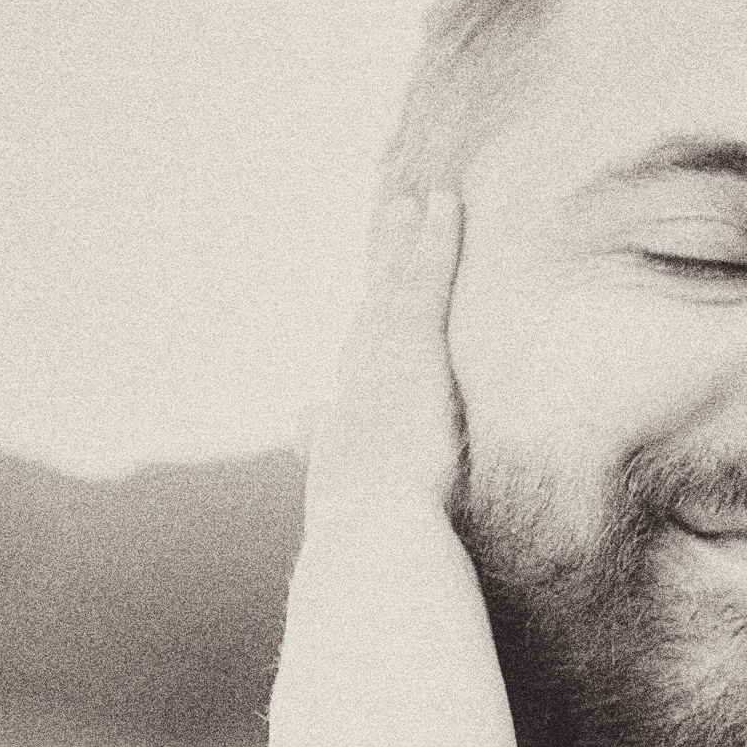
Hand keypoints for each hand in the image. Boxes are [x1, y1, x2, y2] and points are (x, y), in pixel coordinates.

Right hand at [313, 151, 469, 518]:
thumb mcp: (352, 512)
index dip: (361, 346)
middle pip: (368, 321)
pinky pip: (425, 282)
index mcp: (346, 435)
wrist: (373, 534)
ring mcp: (379, 363)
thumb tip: (305, 438)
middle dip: (377, 279)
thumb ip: (337, 481)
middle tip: (384, 234)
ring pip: (392, 290)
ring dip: (400, 243)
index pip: (356, 379)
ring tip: (410, 203)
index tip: (366, 322)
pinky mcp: (410, 347)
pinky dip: (432, 241)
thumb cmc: (372, 544)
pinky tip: (442, 202)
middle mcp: (355, 389)